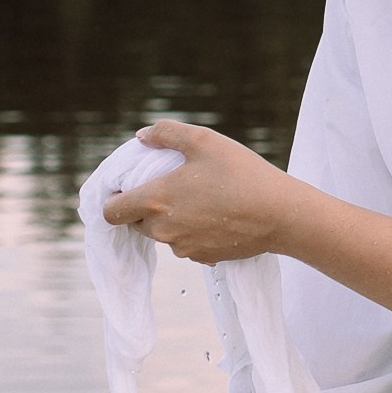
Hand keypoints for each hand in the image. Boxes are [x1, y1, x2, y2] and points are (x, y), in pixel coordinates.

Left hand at [103, 119, 291, 266]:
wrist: (280, 215)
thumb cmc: (241, 173)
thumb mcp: (203, 140)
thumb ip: (165, 133)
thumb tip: (141, 137)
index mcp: (156, 200)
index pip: (111, 211)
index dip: (113, 199)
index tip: (126, 188)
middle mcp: (163, 229)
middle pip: (135, 223)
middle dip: (143, 206)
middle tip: (168, 186)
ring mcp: (183, 248)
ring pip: (162, 234)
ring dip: (169, 219)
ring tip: (198, 198)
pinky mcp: (202, 259)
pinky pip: (185, 244)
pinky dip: (192, 231)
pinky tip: (215, 215)